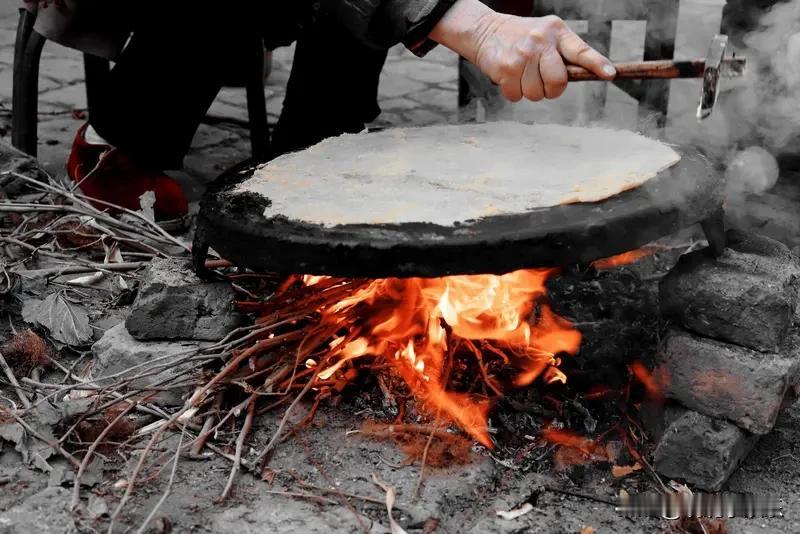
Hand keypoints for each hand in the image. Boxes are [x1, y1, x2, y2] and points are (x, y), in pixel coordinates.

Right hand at [473, 13, 615, 100]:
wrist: (485, 31)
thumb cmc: (521, 38)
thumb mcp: (546, 36)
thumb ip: (563, 53)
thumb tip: (586, 75)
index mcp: (557, 32)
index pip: (581, 51)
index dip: (596, 64)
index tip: (610, 74)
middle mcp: (541, 41)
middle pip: (558, 82)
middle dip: (551, 90)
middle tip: (542, 81)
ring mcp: (523, 55)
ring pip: (536, 94)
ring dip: (529, 91)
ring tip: (522, 74)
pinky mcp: (506, 68)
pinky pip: (517, 96)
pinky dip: (513, 92)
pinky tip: (509, 77)